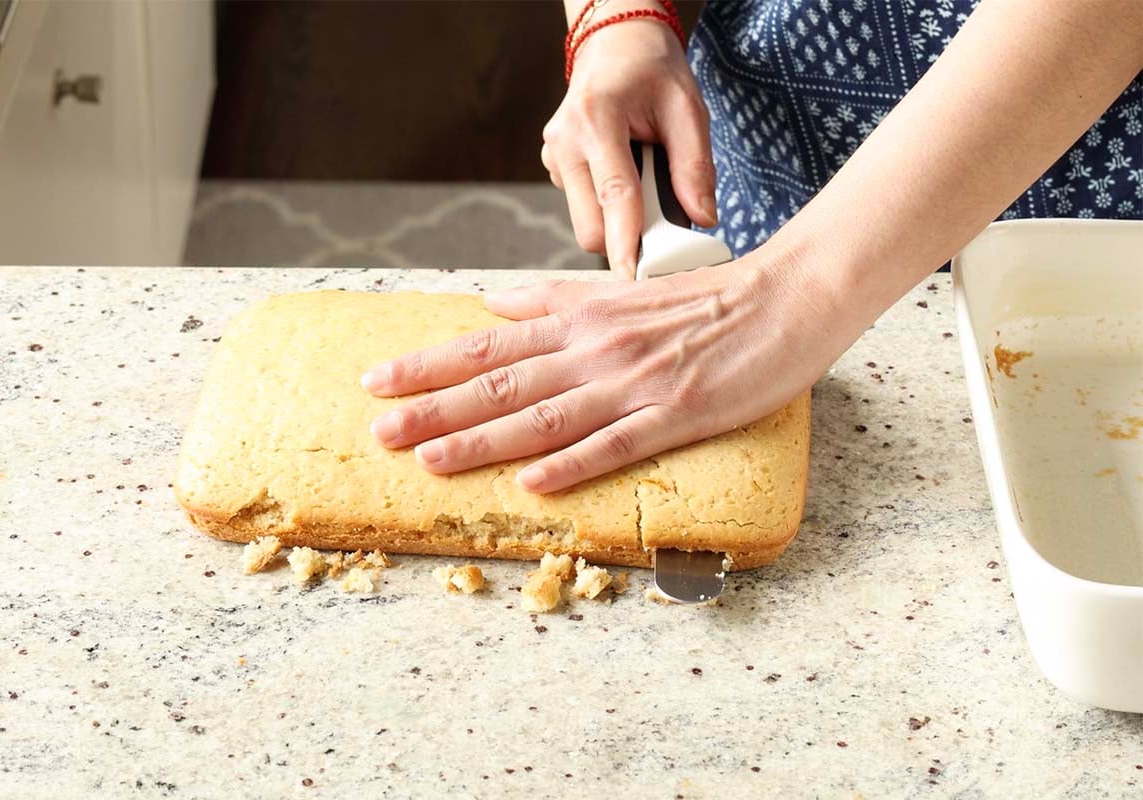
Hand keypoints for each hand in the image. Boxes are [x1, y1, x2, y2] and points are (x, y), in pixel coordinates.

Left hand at [361, 250, 850, 492]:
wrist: (787, 297)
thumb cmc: (704, 297)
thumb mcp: (619, 289)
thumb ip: (554, 298)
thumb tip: (494, 299)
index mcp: (580, 317)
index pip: (489, 342)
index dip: (430, 364)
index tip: (379, 381)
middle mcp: (596, 347)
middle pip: (502, 381)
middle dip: (434, 407)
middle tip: (379, 431)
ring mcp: (635, 381)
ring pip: (545, 414)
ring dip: (483, 439)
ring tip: (430, 459)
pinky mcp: (677, 413)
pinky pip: (615, 444)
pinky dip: (572, 463)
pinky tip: (532, 482)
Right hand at [543, 16, 716, 277]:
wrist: (613, 45)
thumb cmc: (651, 71)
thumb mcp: (687, 108)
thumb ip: (695, 166)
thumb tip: (702, 218)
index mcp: (596, 119)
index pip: (614, 194)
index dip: (626, 241)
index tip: (634, 276)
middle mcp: (565, 142)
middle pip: (591, 226)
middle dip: (625, 238)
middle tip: (663, 222)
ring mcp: (554, 157)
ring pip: (586, 223)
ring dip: (618, 220)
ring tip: (644, 182)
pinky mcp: (555, 168)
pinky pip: (583, 208)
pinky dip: (608, 207)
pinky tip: (625, 176)